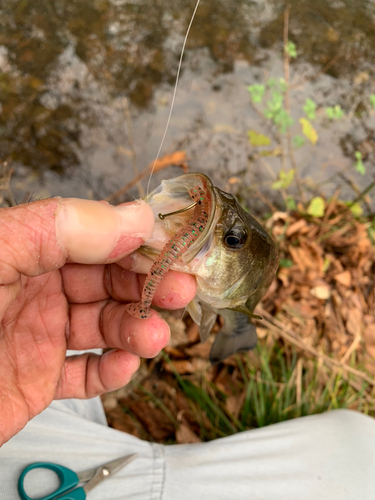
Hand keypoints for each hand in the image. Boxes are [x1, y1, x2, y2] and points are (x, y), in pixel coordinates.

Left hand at [0, 197, 195, 445]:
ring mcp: (36, 332)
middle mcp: (33, 286)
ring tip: (154, 336)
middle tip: (178, 291)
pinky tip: (127, 363)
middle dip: (145, 285)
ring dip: (136, 328)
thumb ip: (61, 228)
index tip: (167, 248)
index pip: (92, 234)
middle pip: (105, 279)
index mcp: (23, 247)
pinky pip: (84, 371)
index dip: (133, 239)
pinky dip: (112, 369)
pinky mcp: (36, 377)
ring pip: (102, 324)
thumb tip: (133, 214)